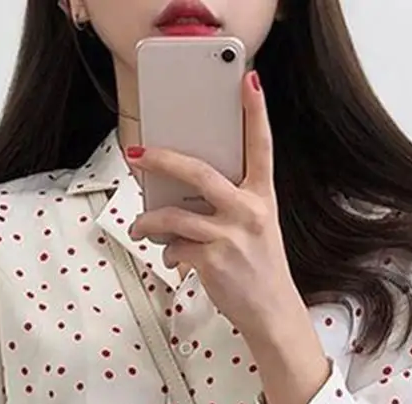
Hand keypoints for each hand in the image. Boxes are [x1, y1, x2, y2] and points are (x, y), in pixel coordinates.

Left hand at [128, 71, 304, 341]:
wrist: (272, 313)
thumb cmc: (260, 270)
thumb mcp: (257, 229)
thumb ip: (229, 205)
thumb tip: (182, 193)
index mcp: (263, 198)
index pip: (262, 147)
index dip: (256, 112)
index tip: (249, 81)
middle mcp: (249, 211)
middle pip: (199, 172)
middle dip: (163, 160)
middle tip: (139, 155)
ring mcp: (230, 236)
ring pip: (174, 215)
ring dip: (148, 220)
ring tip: (140, 226)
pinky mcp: (213, 260)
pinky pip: (175, 246)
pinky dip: (168, 252)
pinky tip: (173, 258)